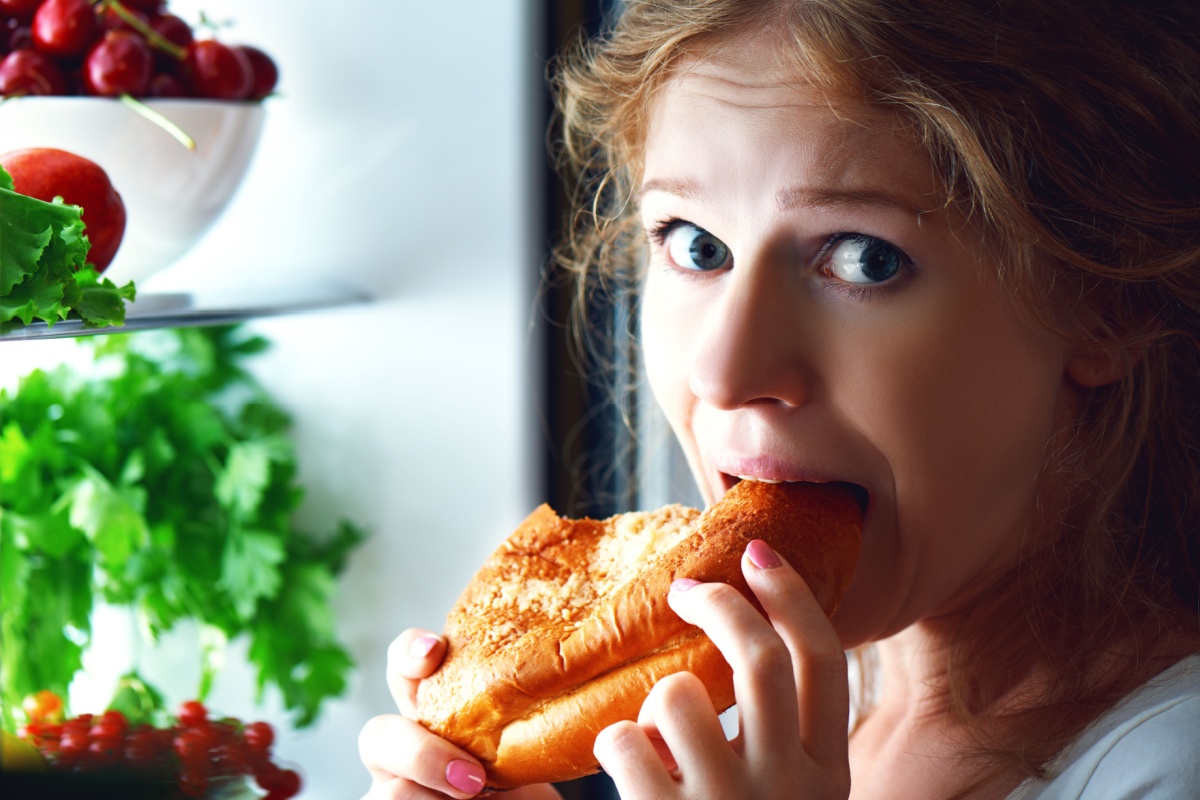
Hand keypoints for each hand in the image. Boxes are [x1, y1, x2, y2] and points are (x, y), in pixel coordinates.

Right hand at [358, 628, 562, 799]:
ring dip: (426, 796)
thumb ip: (540, 703)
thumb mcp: (544, 735)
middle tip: (473, 780)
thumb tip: (607, 668)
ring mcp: (402, 787)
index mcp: (439, 704)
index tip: (434, 649)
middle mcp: (410, 745)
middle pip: (379, 736)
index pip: (405, 665)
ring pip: (386, 791)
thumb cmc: (543, 769)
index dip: (409, 653)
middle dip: (419, 753)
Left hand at [593, 539, 851, 799]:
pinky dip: (615, 746)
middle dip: (719, 605)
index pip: (825, 661)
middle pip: (762, 657)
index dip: (791, 596)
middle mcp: (789, 788)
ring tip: (654, 748)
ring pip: (678, 694)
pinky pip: (622, 738)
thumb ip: (778, 739)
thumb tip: (739, 636)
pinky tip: (630, 777)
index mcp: (828, 777)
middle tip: (683, 589)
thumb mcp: (787, 794)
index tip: (758, 553)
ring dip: (653, 708)